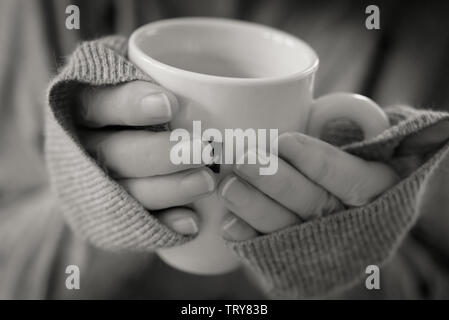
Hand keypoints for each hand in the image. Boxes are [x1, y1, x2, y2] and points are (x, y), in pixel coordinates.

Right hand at [76, 81, 214, 235]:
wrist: (102, 152)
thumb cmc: (134, 105)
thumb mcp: (131, 76)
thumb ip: (149, 71)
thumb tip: (207, 79)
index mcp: (83, 107)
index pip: (98, 103)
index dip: (130, 104)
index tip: (169, 105)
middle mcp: (84, 148)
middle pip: (116, 154)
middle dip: (161, 154)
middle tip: (203, 151)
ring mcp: (96, 185)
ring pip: (127, 191)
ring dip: (168, 188)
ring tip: (206, 182)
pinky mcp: (112, 215)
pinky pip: (136, 224)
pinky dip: (164, 224)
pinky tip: (190, 222)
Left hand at [218, 132, 398, 240]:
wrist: (341, 206)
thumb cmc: (344, 162)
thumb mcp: (359, 139)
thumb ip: (347, 124)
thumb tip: (325, 109)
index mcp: (380, 189)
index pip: (354, 181)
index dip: (319, 163)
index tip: (284, 141)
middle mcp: (354, 223)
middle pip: (316, 205)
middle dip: (278, 183)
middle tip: (245, 160)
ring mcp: (323, 244)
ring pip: (290, 230)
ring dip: (256, 209)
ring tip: (229, 186)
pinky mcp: (294, 256)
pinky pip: (269, 251)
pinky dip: (249, 238)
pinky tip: (229, 223)